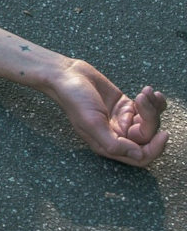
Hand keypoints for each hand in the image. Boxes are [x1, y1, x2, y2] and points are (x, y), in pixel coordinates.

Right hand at [53, 59, 167, 166]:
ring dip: (153, 106)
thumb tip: (139, 156)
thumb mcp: (91, 123)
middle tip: (142, 98)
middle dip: (150, 117)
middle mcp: (118, 135)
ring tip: (145, 91)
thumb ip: (113, 144)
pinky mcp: (126, 105)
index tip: (163, 134)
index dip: (155, 149)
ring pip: (150, 122)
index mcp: (108, 144)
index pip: (140, 157)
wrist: (67, 74)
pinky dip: (154, 101)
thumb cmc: (74, 99)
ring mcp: (123, 119)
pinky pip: (148, 109)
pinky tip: (150, 91)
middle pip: (148, 136)